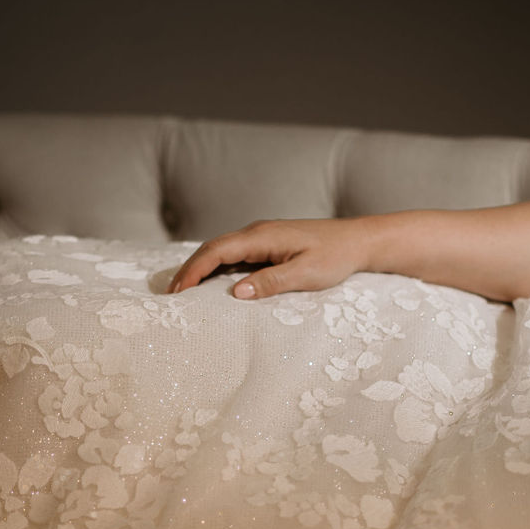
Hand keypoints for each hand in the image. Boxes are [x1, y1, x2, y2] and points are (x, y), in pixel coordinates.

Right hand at [166, 218, 372, 297]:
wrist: (358, 241)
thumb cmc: (336, 257)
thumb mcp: (306, 274)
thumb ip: (271, 282)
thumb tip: (235, 292)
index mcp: (262, 236)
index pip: (216, 250)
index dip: (193, 270)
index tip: (177, 292)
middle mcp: (257, 232)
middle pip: (212, 249)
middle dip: (189, 270)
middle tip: (171, 296)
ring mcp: (262, 238)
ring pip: (222, 251)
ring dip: (201, 269)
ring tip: (183, 292)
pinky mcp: (268, 245)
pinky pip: (235, 256)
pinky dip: (218, 269)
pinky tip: (211, 285)